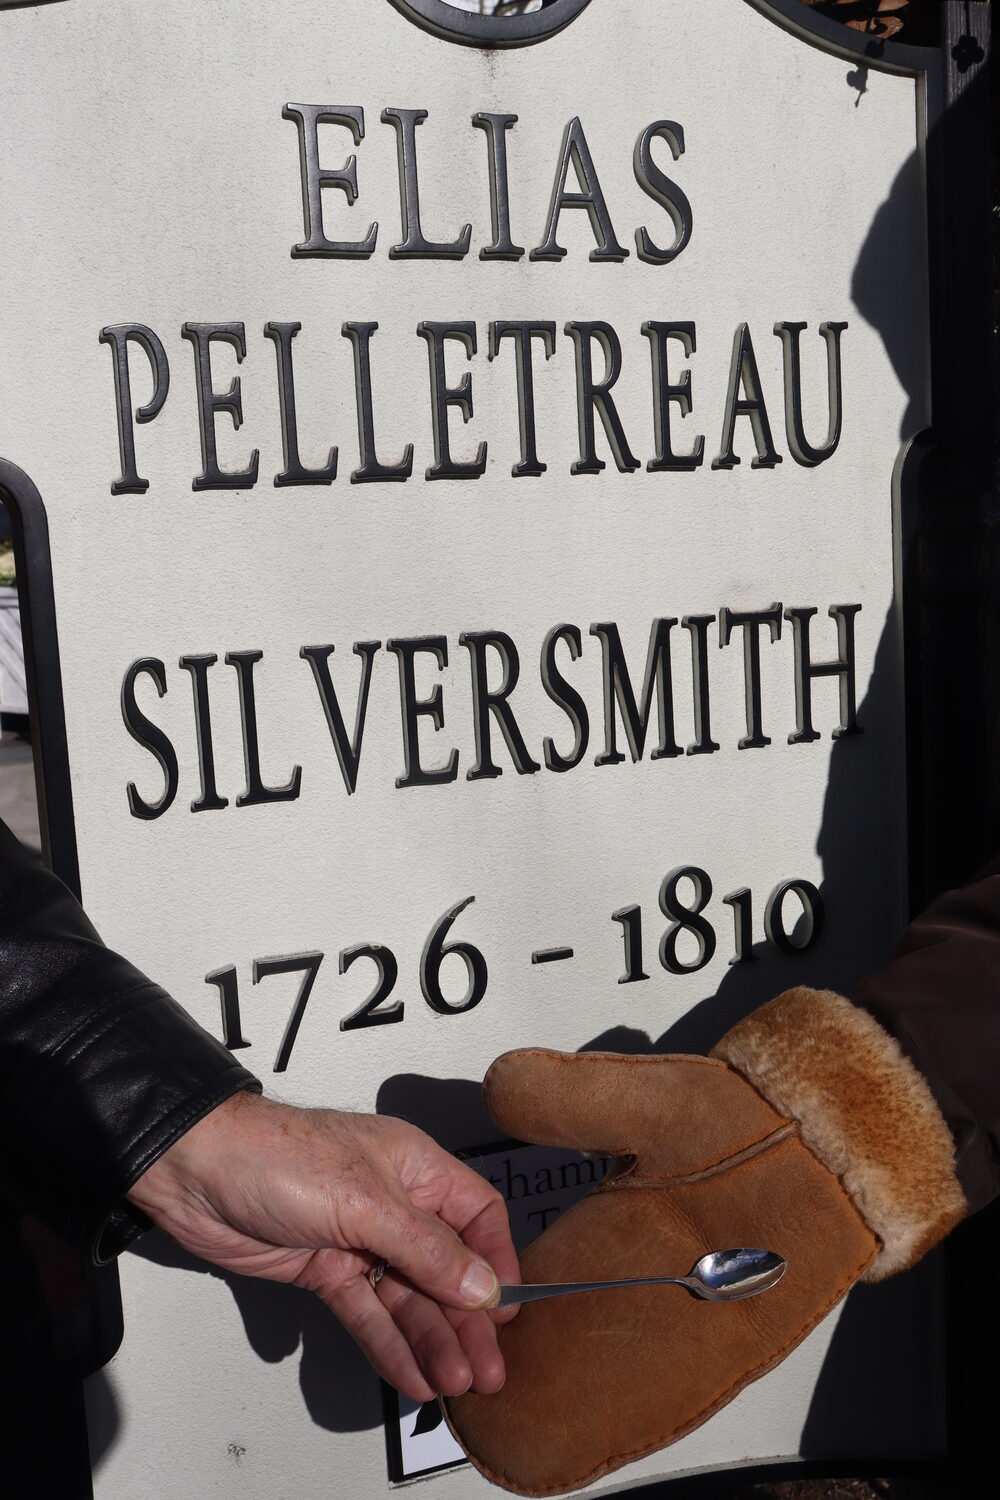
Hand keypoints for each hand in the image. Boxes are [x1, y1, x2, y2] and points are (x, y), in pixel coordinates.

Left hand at [127, 1091, 518, 1400]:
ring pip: (407, 1297)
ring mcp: (358, 1239)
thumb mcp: (365, 1200)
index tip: (507, 1309)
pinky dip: (388, 1344)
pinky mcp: (324, 1270)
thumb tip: (482, 1285)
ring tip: (455, 1382)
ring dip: (432, 1340)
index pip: (475, 1215)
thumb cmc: (279, 1157)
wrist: (196, 1173)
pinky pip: (367, 1313)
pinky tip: (411, 1375)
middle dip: (467, 1318)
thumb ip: (425, 1248)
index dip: (494, 1261)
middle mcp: (392, 1203)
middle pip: (444, 1267)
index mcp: (414, 1166)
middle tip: (487, 1368)